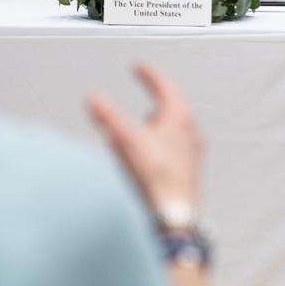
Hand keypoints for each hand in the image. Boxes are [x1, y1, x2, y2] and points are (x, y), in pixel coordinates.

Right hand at [87, 65, 201, 210]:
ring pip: (174, 128)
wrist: (175, 218)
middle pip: (173, 107)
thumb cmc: (157, 178)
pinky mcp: (188, 172)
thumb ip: (107, 117)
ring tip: (145, 122)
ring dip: (157, 122)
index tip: (139, 67)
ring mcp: (192, 154)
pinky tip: (147, 155)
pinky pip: (173, 148)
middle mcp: (190, 133)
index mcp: (179, 118)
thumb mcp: (126, 141)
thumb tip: (93, 97)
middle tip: (149, 88)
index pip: (165, 87)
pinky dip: (159, 142)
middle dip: (157, 97)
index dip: (149, 75)